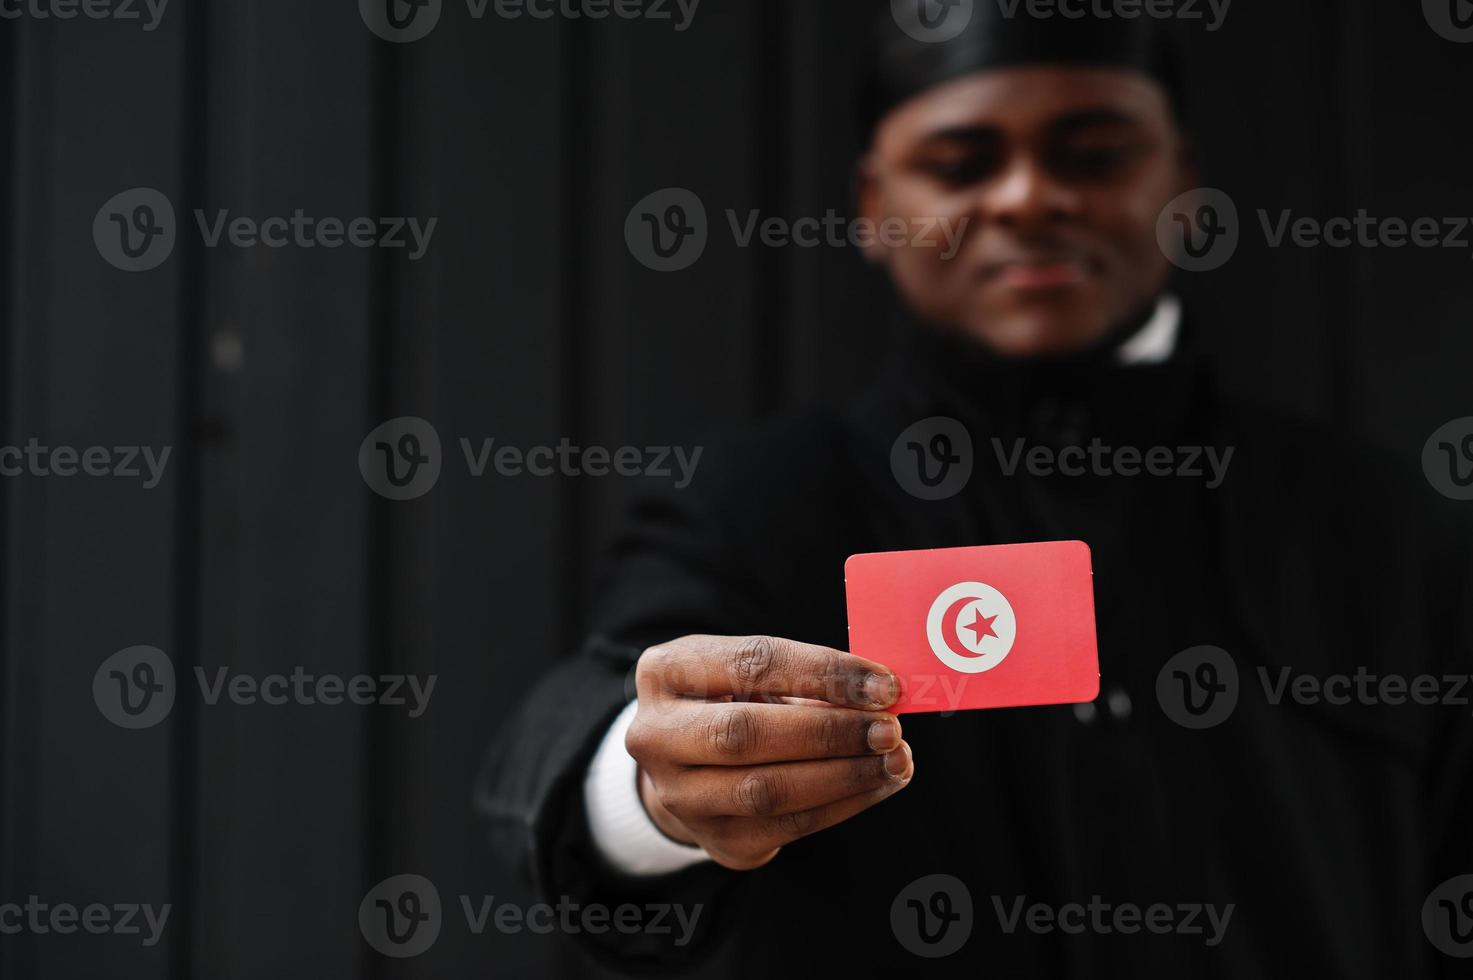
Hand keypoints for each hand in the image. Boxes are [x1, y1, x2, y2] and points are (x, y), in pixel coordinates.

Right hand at [625, 634, 912, 870]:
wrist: (687, 766)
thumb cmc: (732, 699)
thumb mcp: (749, 671)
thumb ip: (804, 676)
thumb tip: (881, 692)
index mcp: (666, 670)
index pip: (752, 664)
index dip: (823, 673)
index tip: (883, 684)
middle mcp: (656, 734)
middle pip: (747, 733)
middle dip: (830, 731)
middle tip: (889, 728)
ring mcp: (678, 795)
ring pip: (767, 790)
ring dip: (844, 774)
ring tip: (896, 758)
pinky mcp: (715, 839)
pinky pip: (788, 827)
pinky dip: (844, 804)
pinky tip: (879, 785)